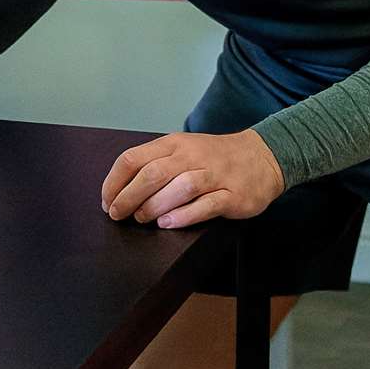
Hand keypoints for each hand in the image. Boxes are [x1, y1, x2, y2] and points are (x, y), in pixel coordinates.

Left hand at [100, 129, 284, 228]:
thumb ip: (155, 165)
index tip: (107, 201)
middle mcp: (191, 156)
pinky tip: (168, 223)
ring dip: (154, 205)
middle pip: (152, 174)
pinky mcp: (233, 195)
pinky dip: (184, 215)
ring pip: (179, 187)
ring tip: (142, 219)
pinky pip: (206, 205)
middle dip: (129, 197)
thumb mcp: (182, 150)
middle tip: (118, 214)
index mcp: (173, 144)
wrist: (262, 156)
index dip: (115, 182)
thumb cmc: (214, 158)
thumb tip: (119, 191)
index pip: (133, 158)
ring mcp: (214, 175)